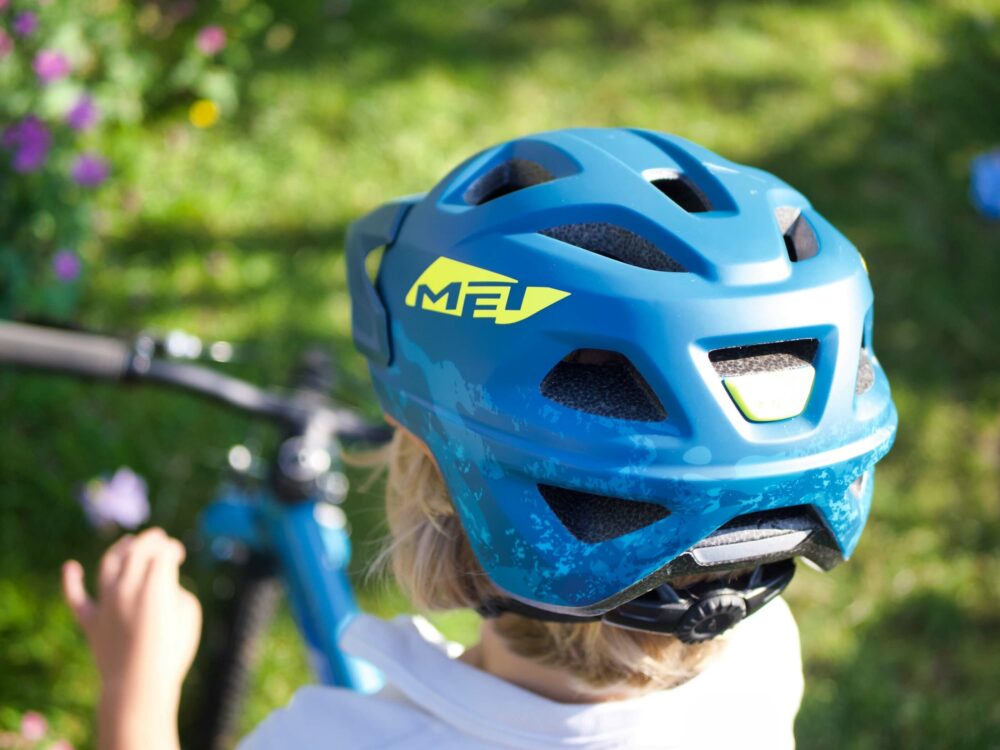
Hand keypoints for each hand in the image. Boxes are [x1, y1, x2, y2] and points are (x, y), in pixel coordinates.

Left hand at [62, 527, 201, 749]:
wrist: (138, 686)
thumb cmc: (172, 652)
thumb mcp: (189, 614)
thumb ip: (176, 591)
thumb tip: (163, 585)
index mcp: (155, 584)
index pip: (163, 551)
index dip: (172, 548)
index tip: (178, 555)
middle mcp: (127, 586)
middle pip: (137, 549)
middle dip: (151, 539)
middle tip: (160, 538)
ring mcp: (106, 602)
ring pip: (109, 563)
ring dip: (120, 548)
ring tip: (128, 543)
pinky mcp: (91, 621)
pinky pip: (76, 597)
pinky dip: (71, 580)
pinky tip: (70, 567)